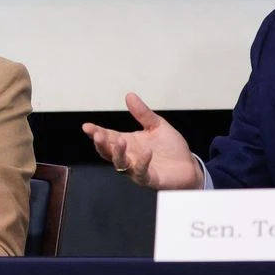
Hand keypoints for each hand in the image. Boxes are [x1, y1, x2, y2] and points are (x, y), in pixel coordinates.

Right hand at [82, 93, 202, 189]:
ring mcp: (136, 169)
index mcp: (128, 142)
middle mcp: (128, 156)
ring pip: (120, 164)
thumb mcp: (157, 125)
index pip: (108, 137)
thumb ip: (142, 113)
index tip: (86, 126)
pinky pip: (141, 172)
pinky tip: (147, 152)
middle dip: (101, 144)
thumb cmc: (171, 148)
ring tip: (120, 141)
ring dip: (118, 153)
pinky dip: (142, 163)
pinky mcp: (149, 179)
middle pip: (108, 152)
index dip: (96, 132)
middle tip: (97, 135)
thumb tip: (129, 95)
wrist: (188, 166)